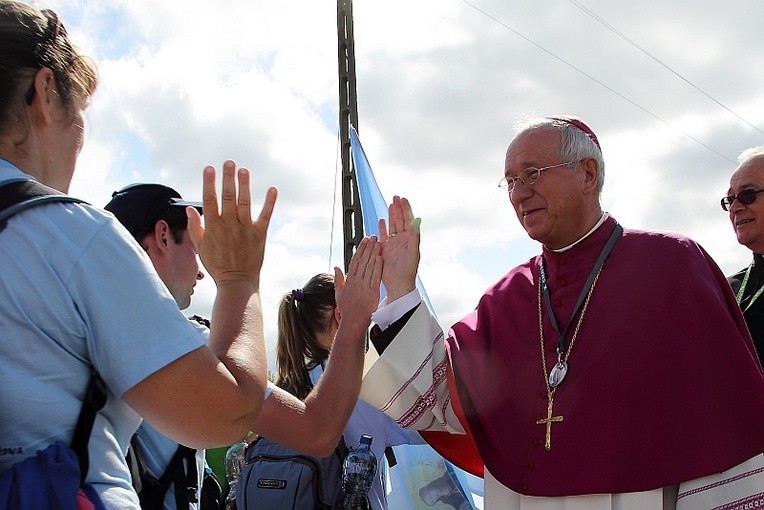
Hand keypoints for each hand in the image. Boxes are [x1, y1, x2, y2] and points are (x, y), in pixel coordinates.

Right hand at [187, 160, 277, 286]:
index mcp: (213, 226)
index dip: (209, 183)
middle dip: (227, 178)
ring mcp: (245, 229)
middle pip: (227, 197)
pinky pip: (265, 216)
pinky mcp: (259, 234)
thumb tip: (189, 209)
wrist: (237, 283)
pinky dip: (269, 203)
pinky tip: (272, 189)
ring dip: (244, 186)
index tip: (209, 168)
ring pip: (244, 203)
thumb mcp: (200, 247)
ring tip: (244, 170)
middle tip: (229, 162)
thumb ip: (195, 227)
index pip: (209, 200)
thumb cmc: (217, 265)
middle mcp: (229, 225)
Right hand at [334, 236, 381, 331]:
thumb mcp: (338, 293)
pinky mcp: (372, 292)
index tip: (364, 240)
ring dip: (374, 253)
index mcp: (349, 281)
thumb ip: (338, 279)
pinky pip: (375, 277)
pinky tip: (380, 257)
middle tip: (372, 237)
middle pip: (362, 261)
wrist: (353, 322)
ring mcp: (364, 286)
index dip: (360, 249)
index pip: (355, 261)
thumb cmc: (347, 308)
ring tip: (378, 243)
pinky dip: (378, 267)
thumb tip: (336, 267)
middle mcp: (356, 281)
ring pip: (369, 266)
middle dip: (368, 248)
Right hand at [379, 196, 420, 301]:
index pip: (408, 220)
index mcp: (411, 239)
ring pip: (392, 226)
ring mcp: (394, 244)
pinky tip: (381, 221)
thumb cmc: (408, 270)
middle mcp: (403, 240)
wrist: (399, 283)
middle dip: (398, 208)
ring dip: (391, 215)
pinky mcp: (385, 249)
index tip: (403, 199)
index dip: (406, 209)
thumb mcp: (413, 251)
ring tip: (390, 205)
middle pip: (400, 220)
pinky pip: (384, 236)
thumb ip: (414, 235)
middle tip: (396, 197)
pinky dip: (382, 228)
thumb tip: (417, 219)